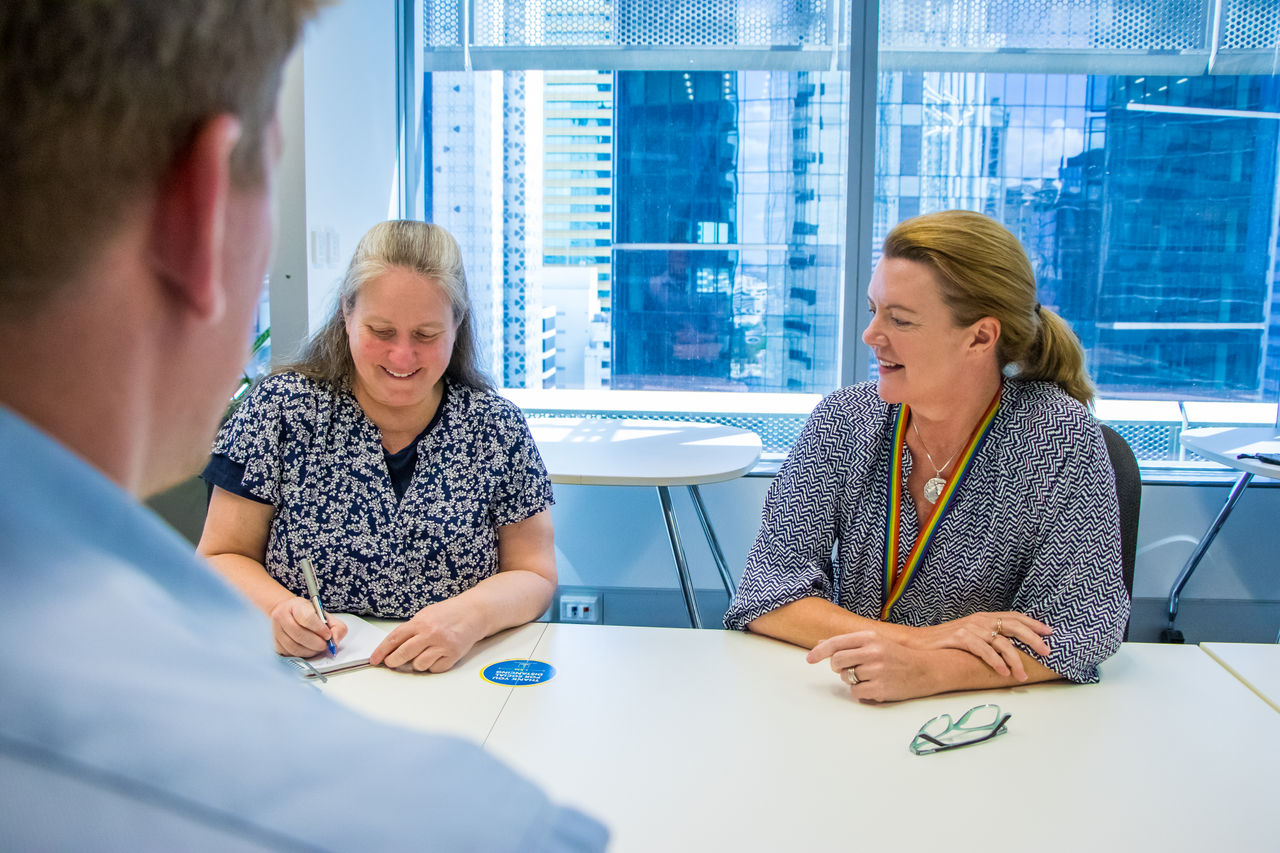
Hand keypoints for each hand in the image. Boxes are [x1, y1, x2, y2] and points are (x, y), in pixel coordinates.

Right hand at [268, 596, 346, 657]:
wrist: (288, 613)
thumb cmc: (308, 615)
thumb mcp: (324, 615)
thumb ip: (336, 627)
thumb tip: (335, 641)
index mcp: (296, 605)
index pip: (307, 618)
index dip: (319, 629)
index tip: (328, 635)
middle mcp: (282, 616)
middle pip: (299, 634)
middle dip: (316, 643)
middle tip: (325, 645)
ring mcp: (276, 630)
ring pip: (294, 647)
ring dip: (310, 651)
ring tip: (318, 648)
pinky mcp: (275, 643)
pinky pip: (289, 654)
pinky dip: (302, 655)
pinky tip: (308, 649)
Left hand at [369, 599, 481, 672]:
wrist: (474, 612)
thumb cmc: (450, 613)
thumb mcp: (426, 615)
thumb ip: (411, 629)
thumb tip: (394, 646)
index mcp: (420, 622)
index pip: (394, 638)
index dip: (381, 650)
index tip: (375, 659)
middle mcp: (430, 633)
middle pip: (403, 654)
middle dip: (393, 661)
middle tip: (392, 662)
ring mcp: (442, 645)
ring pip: (419, 665)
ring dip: (417, 663)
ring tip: (424, 654)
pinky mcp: (453, 654)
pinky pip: (435, 669)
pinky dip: (433, 665)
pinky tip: (437, 656)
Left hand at [806, 631, 937, 702]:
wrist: (925, 670)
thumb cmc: (896, 655)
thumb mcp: (875, 642)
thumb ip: (849, 643)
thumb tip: (821, 643)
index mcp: (869, 637)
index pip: (836, 644)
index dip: (819, 652)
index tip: (809, 659)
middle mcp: (872, 652)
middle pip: (837, 662)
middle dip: (839, 668)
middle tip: (852, 668)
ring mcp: (876, 671)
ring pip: (845, 678)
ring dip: (852, 679)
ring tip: (871, 675)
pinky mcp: (880, 688)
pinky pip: (855, 692)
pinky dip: (861, 691)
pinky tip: (875, 686)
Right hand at [903, 611, 1050, 680]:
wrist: (916, 643)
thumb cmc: (944, 643)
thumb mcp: (969, 636)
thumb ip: (988, 638)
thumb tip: (1010, 649)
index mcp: (983, 618)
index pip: (1014, 616)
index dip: (1033, 623)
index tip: (1050, 632)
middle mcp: (979, 620)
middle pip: (1013, 626)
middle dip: (1033, 639)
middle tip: (1047, 652)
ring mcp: (969, 628)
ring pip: (1001, 642)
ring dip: (1015, 660)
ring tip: (1022, 675)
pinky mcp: (959, 638)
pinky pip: (984, 650)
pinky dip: (996, 661)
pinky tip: (1003, 672)